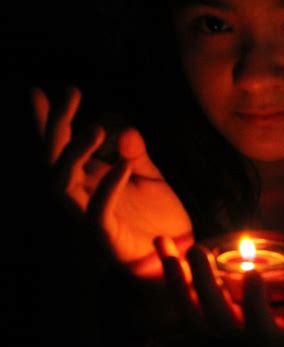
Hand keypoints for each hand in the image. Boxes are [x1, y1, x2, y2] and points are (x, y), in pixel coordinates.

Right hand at [31, 85, 193, 275]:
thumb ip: (135, 152)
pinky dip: (107, 188)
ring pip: (60, 185)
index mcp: (87, 180)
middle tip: (71, 93)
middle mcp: (80, 197)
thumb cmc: (159, 216)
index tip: (40, 91)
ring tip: (96, 128)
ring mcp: (88, 219)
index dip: (47, 121)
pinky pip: (97, 214)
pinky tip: (124, 165)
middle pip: (52, 159)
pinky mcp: (106, 240)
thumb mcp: (149, 175)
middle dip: (56, 125)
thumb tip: (124, 130)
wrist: (180, 255)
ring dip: (74, 154)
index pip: (60, 147)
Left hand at [154, 236, 283, 346]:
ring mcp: (219, 320)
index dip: (254, 305)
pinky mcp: (203, 305)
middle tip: (198, 251)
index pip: (260, 328)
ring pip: (191, 312)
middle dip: (203, 287)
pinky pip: (181, 292)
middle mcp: (242, 332)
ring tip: (168, 251)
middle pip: (216, 320)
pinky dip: (169, 268)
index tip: (252, 274)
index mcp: (274, 333)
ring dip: (176, 281)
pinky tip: (161, 241)